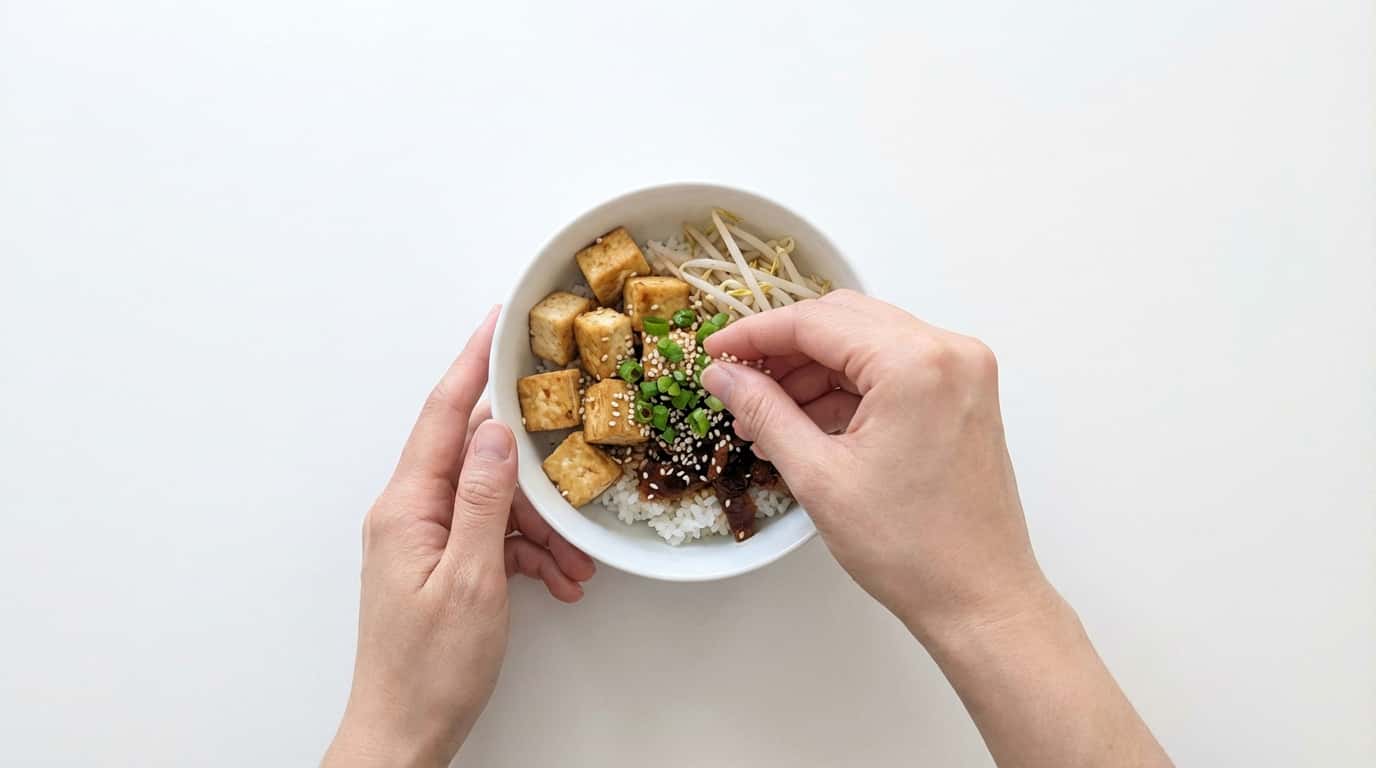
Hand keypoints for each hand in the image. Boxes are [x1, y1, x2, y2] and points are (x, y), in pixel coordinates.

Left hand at [324, 307, 595, 767]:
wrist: (404, 734)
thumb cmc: (429, 670)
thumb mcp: (472, 580)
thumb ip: (485, 499)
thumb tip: (498, 432)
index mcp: (406, 507)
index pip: (442, 415)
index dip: (472, 364)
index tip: (495, 323)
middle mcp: (409, 513)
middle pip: (478, 460)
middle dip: (534, 476)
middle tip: (574, 477)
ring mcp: (424, 539)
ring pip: (494, 503)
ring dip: (539, 529)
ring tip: (573, 566)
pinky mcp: (441, 565)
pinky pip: (491, 538)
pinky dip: (527, 554)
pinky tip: (558, 581)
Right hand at [702, 291, 1170, 766]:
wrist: (980, 599)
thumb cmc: (911, 549)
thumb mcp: (819, 476)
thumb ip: (764, 412)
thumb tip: (723, 375)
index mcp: (915, 363)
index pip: (816, 322)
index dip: (755, 333)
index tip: (715, 351)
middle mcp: (948, 352)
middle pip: (844, 321)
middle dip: (784, 350)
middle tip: (738, 382)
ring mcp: (963, 372)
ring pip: (867, 342)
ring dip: (814, 370)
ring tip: (766, 416)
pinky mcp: (965, 395)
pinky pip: (894, 369)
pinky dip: (849, 387)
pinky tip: (808, 422)